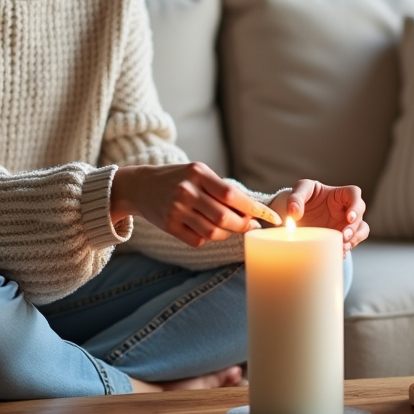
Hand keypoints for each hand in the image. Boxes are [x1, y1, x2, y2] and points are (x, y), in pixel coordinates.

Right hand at [111, 162, 281, 247]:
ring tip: (230, 228)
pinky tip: (207, 229)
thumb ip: (221, 189)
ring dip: (228, 234)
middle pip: (225, 217)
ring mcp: (176, 209)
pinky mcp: (169, 225)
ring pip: (213, 232)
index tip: (272, 218)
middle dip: (243, 225)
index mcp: (198, 173)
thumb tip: (251, 212)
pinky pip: (198, 240)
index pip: (232, 195)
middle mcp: (186, 191)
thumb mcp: (198, 173)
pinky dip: (208, 238)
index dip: (256, 209)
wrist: (140, 186)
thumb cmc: (177, 178)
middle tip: (251, 226)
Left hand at [272, 180, 368, 257]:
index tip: (349, 217)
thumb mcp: (300, 190)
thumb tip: (294, 212)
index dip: (355, 205)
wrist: (298, 214)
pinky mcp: (341, 237)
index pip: (354, 194)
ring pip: (361, 231)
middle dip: (355, 227)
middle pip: (360, 215)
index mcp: (339, 194)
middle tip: (344, 236)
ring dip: (355, 239)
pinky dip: (346, 250)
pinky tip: (339, 254)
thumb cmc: (304, 196)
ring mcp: (345, 224)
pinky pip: (350, 244)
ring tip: (343, 247)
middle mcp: (346, 209)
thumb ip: (296, 198)